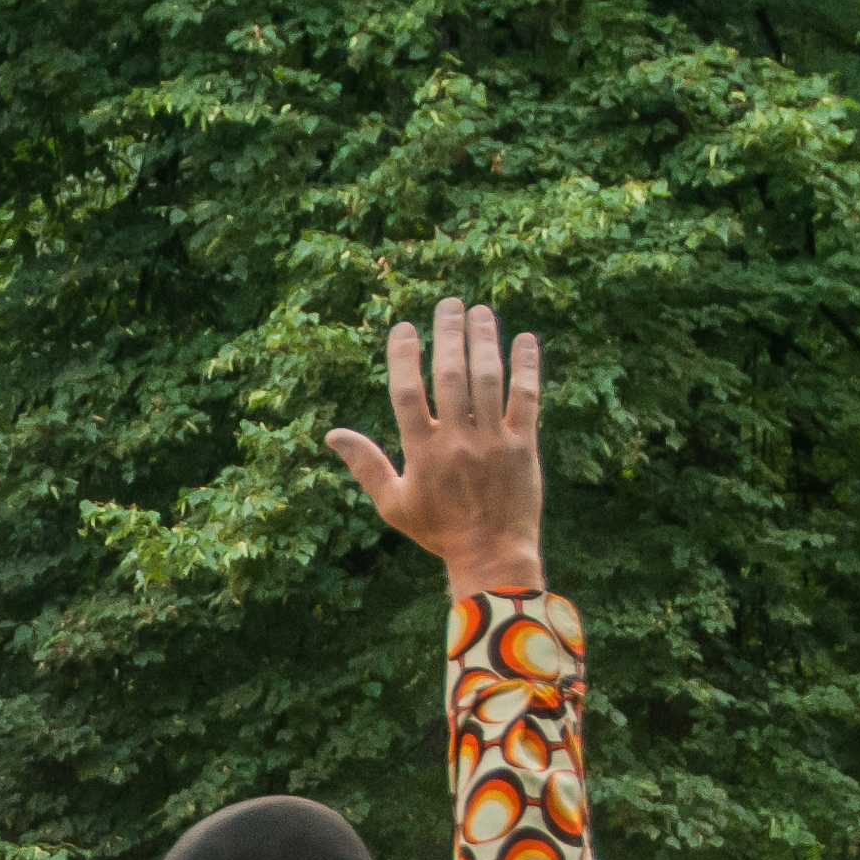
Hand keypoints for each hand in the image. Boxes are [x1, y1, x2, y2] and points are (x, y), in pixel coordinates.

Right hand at [323, 296, 544, 596]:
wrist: (491, 555)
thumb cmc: (438, 531)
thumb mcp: (392, 503)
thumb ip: (365, 464)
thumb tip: (332, 434)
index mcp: (422, 453)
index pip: (407, 393)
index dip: (403, 357)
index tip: (403, 328)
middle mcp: (457, 441)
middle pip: (450, 375)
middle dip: (448, 334)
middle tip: (449, 304)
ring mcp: (494, 441)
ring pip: (488, 379)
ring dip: (484, 340)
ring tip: (481, 311)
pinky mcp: (526, 445)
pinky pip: (527, 398)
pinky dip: (527, 366)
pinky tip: (524, 339)